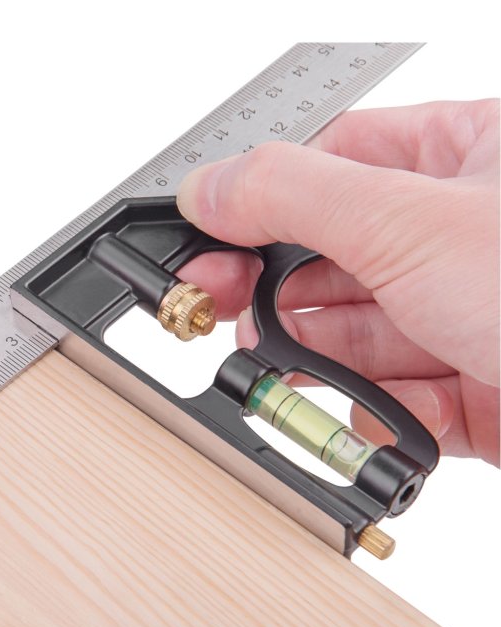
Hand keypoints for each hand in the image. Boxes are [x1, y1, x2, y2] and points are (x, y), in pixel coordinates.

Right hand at [175, 100, 499, 465]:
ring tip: (292, 375)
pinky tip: (370, 418)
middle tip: (221, 312)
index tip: (202, 235)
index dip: (258, 200)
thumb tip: (208, 186)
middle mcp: (467, 236)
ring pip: (360, 337)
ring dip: (319, 363)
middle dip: (278, 293)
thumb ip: (293, 196)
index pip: (332, 162)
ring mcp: (474, 318)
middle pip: (334, 257)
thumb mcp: (415, 221)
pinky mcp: (480, 396)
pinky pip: (400, 402)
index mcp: (469, 159)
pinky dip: (374, 417)